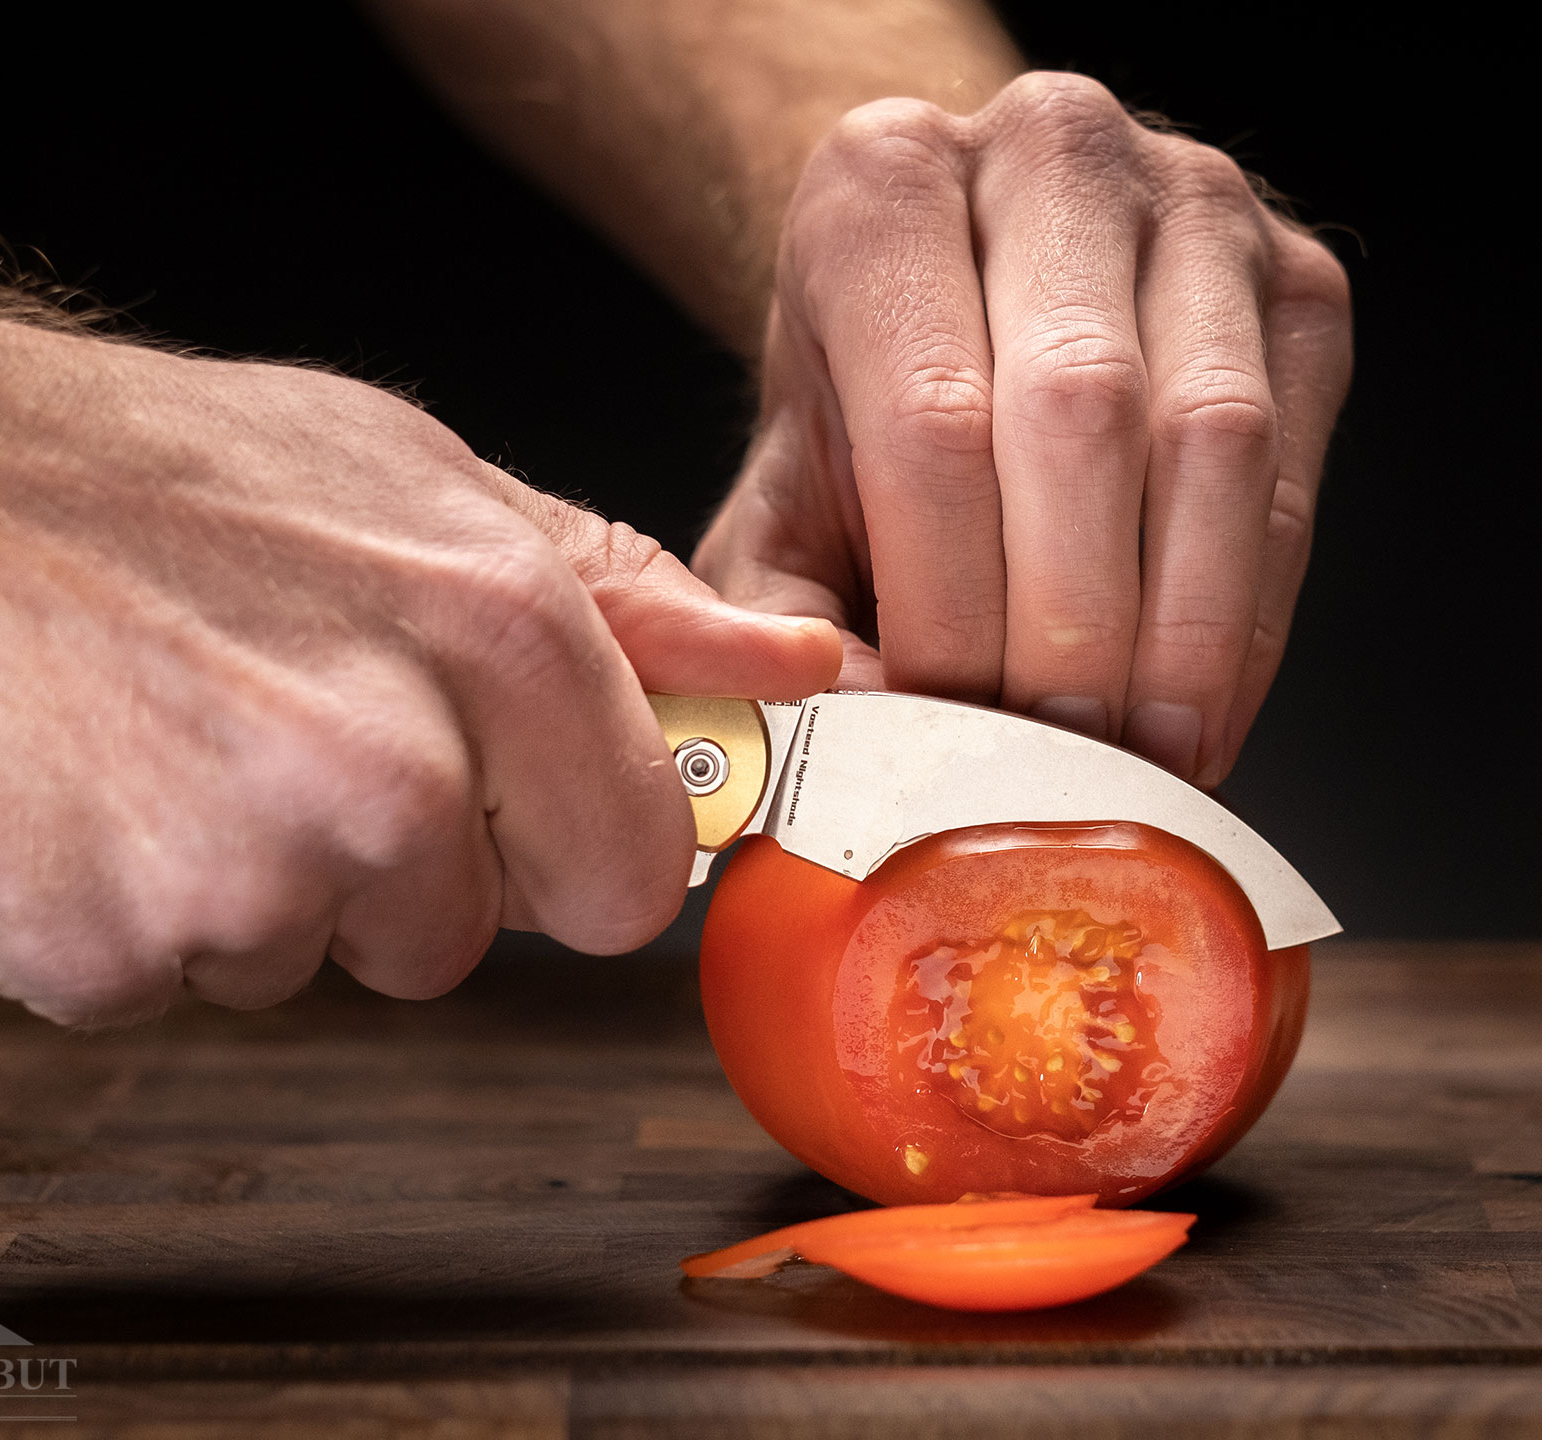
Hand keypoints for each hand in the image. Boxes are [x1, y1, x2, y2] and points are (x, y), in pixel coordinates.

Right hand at [0, 270, 839, 1024]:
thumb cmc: (161, 474)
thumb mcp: (418, 481)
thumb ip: (624, 598)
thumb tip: (796, 667)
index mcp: (494, 633)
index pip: (637, 873)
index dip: (573, 856)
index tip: (513, 816)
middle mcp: (388, 765)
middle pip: (465, 939)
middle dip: (401, 873)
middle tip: (286, 740)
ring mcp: (246, 873)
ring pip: (316, 963)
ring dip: (260, 887)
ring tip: (175, 744)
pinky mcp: (112, 952)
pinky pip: (181, 986)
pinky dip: (141, 918)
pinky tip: (95, 793)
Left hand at [693, 72, 1351, 785]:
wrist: (942, 294)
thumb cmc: (859, 406)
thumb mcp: (775, 498)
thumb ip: (770, 618)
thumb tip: (860, 731)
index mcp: (882, 191)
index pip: (933, 418)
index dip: (952, 601)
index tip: (948, 722)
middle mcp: (1046, 156)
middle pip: (1082, 412)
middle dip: (1070, 625)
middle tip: (1046, 758)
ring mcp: (1193, 205)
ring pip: (1212, 434)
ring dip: (1178, 631)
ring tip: (1132, 755)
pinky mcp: (1295, 283)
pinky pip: (1294, 472)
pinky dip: (1248, 617)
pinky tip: (1197, 709)